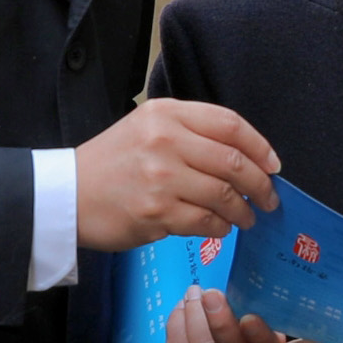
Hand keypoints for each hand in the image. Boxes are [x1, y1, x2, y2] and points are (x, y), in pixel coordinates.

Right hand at [76, 99, 281, 249]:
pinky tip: (221, 228)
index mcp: (166, 114)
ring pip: (224, 195)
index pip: (229, 124)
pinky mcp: (155, 212)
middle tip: (269, 198)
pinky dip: (221, 227)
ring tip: (247, 217)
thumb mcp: (147, 128)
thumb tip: (246, 156)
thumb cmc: (112, 162)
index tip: (274, 165)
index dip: (260, 146)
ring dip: (243, 210)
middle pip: (233, 162)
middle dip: (261, 185)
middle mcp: (165, 141)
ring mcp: (161, 178)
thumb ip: (191, 132)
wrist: (68, 195)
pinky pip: (205, 222)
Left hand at [155, 286, 283, 342]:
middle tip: (210, 294)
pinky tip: (181, 308)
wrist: (203, 313)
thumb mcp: (245, 297)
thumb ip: (250, 292)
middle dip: (220, 323)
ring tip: (193, 293)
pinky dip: (176, 326)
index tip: (249, 317)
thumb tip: (252, 266)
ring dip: (194, 317)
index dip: (258, 336)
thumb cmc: (230, 302)